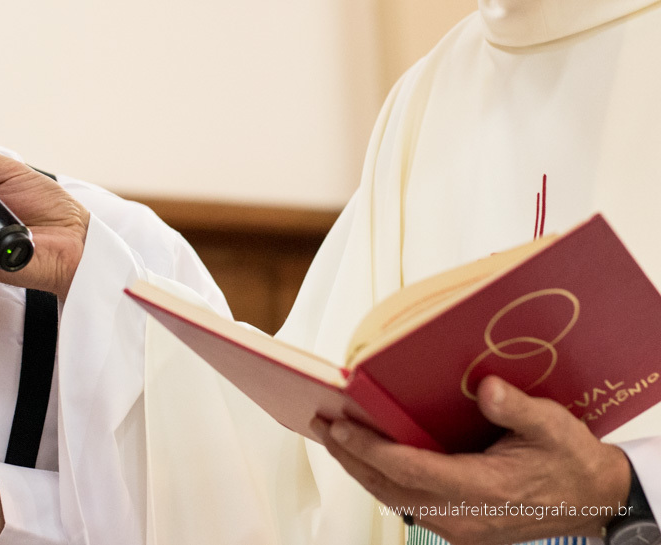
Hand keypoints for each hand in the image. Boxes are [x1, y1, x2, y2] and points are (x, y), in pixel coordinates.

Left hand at [310, 376, 630, 544]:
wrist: (595, 500)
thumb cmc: (570, 460)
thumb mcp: (553, 426)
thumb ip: (517, 409)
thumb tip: (486, 388)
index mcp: (482, 490)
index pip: (409, 470)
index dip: (369, 449)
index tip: (339, 425)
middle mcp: (464, 516)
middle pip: (390, 487)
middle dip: (350, 456)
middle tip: (320, 423)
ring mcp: (461, 528)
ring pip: (395, 499)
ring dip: (360, 469)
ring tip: (333, 437)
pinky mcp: (460, 529)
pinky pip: (409, 505)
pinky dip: (383, 480)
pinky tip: (369, 459)